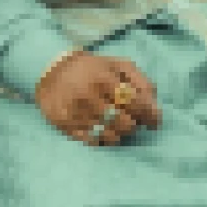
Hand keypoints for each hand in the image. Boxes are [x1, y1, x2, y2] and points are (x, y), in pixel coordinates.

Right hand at [34, 51, 161, 145]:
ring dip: (120, 133)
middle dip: (134, 124)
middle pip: (125, 123)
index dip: (150, 115)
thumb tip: (154, 104)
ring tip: (118, 126)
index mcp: (104, 78)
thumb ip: (139, 80)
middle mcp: (89, 96)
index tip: (153, 120)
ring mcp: (76, 113)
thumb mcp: (117, 65)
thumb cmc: (92, 68)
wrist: (51, 71)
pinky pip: (92, 141)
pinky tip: (104, 132)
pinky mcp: (65, 125)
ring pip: (109, 135)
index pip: (136, 104)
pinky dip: (103, 140)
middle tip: (132, 120)